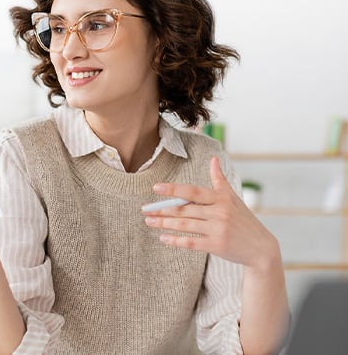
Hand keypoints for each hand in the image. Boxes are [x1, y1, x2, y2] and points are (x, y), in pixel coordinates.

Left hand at [142, 156, 280, 271]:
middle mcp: (220, 212)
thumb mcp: (233, 198)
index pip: (193, 191)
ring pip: (185, 225)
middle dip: (162, 209)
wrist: (261, 248)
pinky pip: (191, 243)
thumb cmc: (244, 221)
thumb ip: (220, 180)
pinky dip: (175, 241)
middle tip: (145, 210)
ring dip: (164, 223)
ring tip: (149, 222)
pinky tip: (163, 238)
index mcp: (222, 198)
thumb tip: (214, 159)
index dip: (174, 189)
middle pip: (185, 209)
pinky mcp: (217, 245)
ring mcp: (218, 229)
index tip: (156, 188)